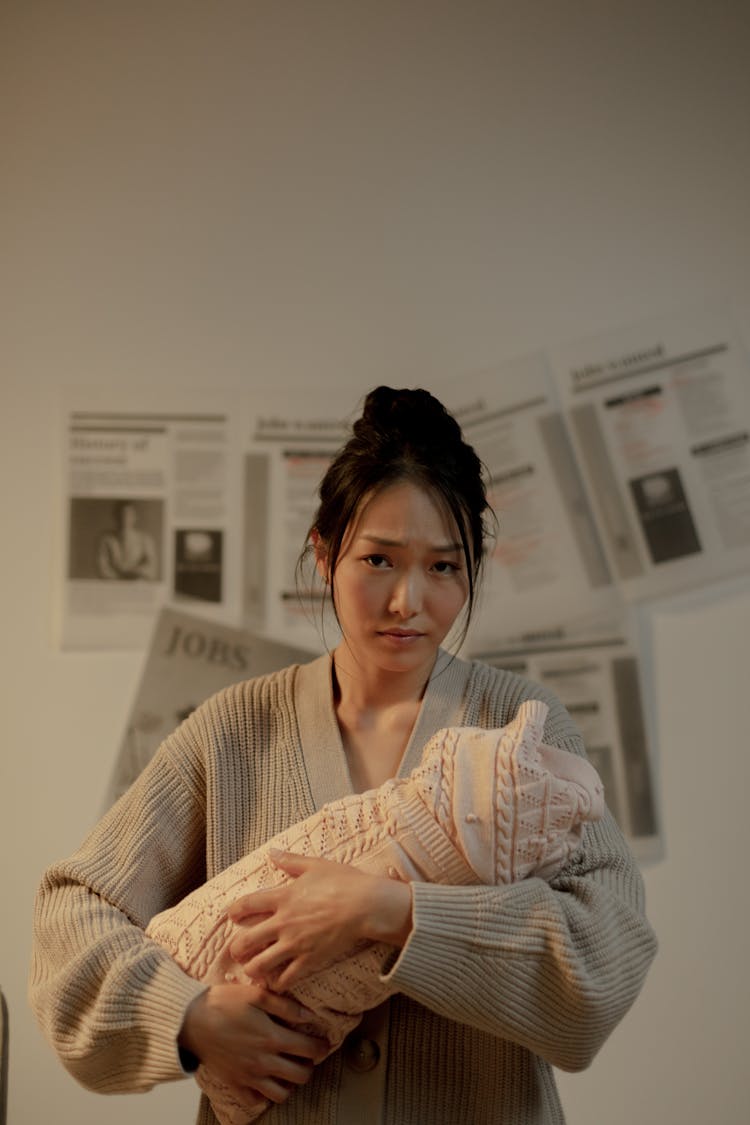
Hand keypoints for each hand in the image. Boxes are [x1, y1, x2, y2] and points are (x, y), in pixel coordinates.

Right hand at [178, 981, 327, 1103]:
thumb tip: (310, 1015)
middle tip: (306, 1055)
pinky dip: (264, 1095)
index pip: (309, 1050)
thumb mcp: (256, 995)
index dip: (321, 1047)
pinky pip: (255, 1101)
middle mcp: (263, 1062)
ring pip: (281, 1094)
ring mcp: (248, 1076)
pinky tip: (266, 1080)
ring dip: (289, 1083)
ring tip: (287, 1068)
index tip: (323, 1042)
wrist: (190, 1019)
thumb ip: (286, 1007)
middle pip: (300, 1076)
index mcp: (272, 1038)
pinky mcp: (234, 1084)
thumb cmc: (223, 1003)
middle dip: (309, 1066)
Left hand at [227, 851, 412, 989]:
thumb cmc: (343, 881)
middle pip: (245, 942)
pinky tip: (277, 981)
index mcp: (283, 897)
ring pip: (260, 965)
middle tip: (238, 950)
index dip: (234, 911)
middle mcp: (283, 923)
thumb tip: (272, 852)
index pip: (246, 905)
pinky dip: (278, 983)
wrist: (366, 905)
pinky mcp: (309, 959)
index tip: (232, 915)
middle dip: (236, 949)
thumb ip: (291, 861)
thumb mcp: (315, 865)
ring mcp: (295, 944)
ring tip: (254, 969)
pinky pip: (286, 979)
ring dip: (253, 969)